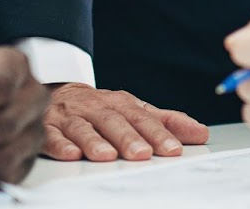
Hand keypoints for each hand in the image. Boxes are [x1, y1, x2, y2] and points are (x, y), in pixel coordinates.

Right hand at [41, 84, 207, 161]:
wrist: (57, 93)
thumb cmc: (101, 109)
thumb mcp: (134, 111)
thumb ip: (166, 122)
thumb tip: (201, 133)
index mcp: (120, 103)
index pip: (142, 118)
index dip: (158, 133)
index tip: (172, 149)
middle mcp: (96, 108)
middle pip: (114, 122)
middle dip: (128, 138)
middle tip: (142, 154)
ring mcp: (70, 117)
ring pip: (83, 127)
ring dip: (95, 141)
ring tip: (107, 156)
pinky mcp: (48, 127)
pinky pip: (51, 135)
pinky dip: (60, 144)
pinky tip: (70, 154)